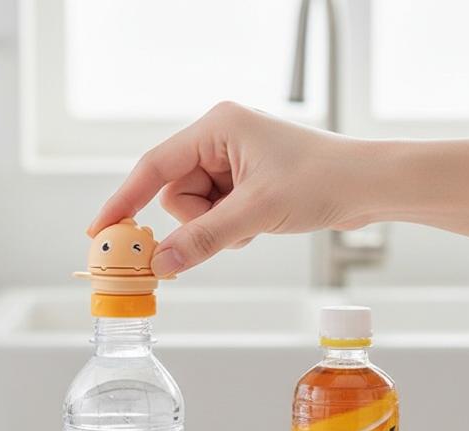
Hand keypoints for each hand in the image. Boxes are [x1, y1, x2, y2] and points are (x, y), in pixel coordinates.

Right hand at [87, 101, 372, 275]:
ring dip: (216, 227)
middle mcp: (219, 139)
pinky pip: (214, 214)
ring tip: (253, 222)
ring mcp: (231, 162)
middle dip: (196, 220)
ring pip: (193, 210)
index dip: (124, 201)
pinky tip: (258, 222)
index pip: (154, 167)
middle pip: (175, 194)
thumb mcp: (255, 213)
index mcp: (217, 128)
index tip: (101, 231)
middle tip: (229, 228)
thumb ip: (202, 239)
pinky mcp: (242, 182)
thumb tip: (159, 265)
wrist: (368, 188)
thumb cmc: (322, 181)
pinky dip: (229, 228)